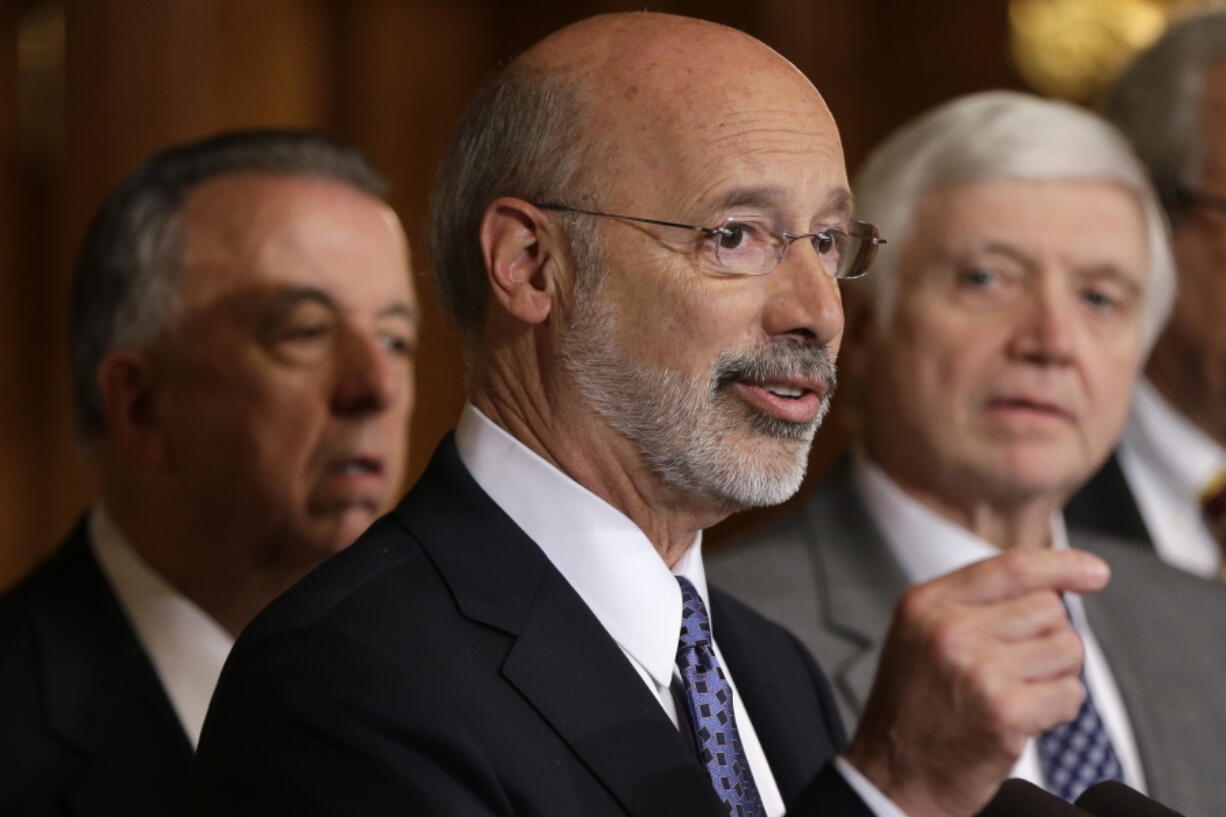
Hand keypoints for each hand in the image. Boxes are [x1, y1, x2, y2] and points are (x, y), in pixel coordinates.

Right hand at [842, 548, 1109, 816]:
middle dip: (1049, 638)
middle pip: (1048, 609)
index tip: (1095, 572)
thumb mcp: (921, 636)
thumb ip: (973, 603)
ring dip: (1056, 675)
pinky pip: (1070, 694)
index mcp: (926, 604)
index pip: (1012, 567)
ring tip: (1016, 694)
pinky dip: (1058, 710)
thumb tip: (1054, 584)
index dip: (1062, 565)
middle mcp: (949, 629)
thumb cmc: (914, 708)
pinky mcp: (1005, 712)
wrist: (892, 777)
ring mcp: (977, 670)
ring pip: (1067, 649)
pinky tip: (1022, 720)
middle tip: (1017, 669)